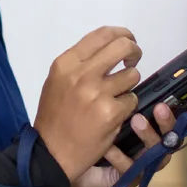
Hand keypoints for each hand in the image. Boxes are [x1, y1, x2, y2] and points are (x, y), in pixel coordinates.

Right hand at [33, 26, 141, 185]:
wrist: (51, 152)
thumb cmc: (54, 116)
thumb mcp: (57, 81)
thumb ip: (80, 63)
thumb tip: (108, 49)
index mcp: (67, 63)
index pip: (103, 34)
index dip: (122, 34)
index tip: (128, 41)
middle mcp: (82, 74)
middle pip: (123, 46)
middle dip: (134, 52)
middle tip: (133, 61)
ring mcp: (97, 93)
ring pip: (132, 75)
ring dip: (128, 85)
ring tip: (115, 96)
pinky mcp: (111, 112)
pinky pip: (132, 99)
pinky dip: (127, 106)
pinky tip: (113, 114)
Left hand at [65, 102, 176, 186]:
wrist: (72, 168)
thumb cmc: (89, 137)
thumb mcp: (103, 114)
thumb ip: (118, 99)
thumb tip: (126, 75)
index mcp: (145, 131)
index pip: (166, 121)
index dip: (170, 111)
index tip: (162, 98)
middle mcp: (148, 148)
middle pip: (170, 136)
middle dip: (166, 121)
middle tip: (159, 108)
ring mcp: (141, 165)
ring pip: (157, 154)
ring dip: (148, 135)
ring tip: (136, 120)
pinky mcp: (128, 179)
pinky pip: (130, 168)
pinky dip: (119, 157)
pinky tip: (109, 149)